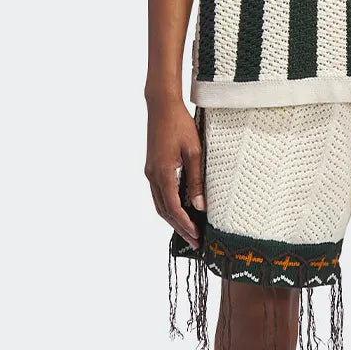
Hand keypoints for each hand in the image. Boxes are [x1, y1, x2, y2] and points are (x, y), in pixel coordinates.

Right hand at [145, 98, 204, 245]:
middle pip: (164, 211)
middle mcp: (152, 175)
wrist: (161, 106)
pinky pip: (159, 194)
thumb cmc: (180, 125)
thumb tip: (200, 206)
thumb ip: (196, 180)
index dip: (184, 225)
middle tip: (196, 243)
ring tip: (190, 232)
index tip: (197, 237)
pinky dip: (169, 207)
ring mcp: (150, 172)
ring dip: (173, 220)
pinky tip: (181, 212)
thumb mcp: (194, 151)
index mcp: (162, 173)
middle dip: (179, 228)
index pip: (173, 208)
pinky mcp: (152, 168)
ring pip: (160, 204)